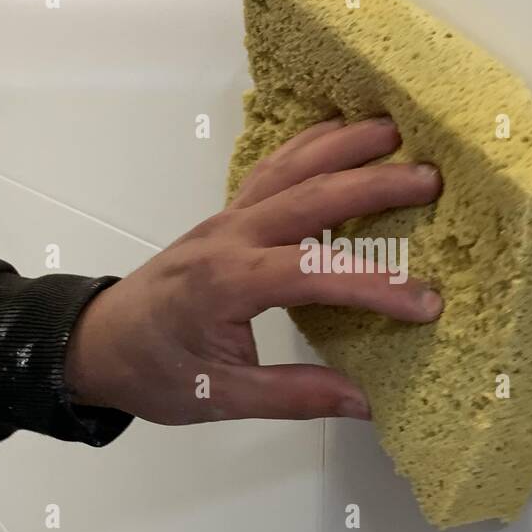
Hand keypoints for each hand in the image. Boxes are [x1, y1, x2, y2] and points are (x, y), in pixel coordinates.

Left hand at [63, 117, 442, 422]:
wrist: (99, 342)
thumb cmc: (157, 371)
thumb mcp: (220, 398)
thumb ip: (294, 396)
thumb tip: (366, 401)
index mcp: (226, 284)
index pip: (312, 273)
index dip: (373, 285)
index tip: (427, 302)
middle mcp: (230, 237)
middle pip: (310, 196)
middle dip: (374, 184)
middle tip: (432, 179)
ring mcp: (228, 216)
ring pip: (292, 166)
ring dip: (346, 144)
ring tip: (401, 131)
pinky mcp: (228, 212)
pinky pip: (274, 165)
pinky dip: (312, 142)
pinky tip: (345, 130)